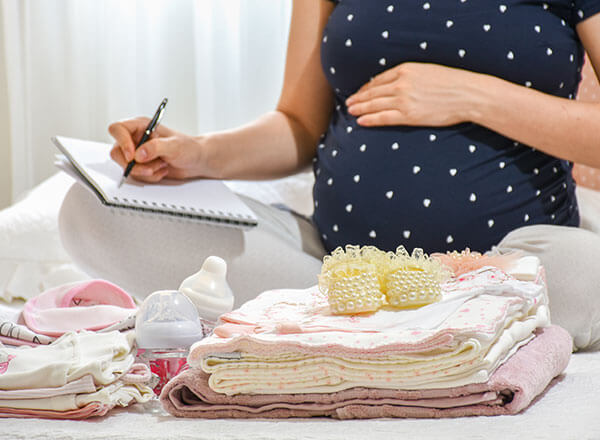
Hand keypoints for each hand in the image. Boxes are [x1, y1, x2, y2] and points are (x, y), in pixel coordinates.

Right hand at [108, 118, 206, 182]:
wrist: (197, 161)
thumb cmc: (189, 147)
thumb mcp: (174, 145)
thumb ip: (155, 147)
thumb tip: (138, 155)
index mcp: (141, 126)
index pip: (117, 129)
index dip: (121, 142)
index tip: (133, 156)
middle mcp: (136, 138)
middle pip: (117, 152)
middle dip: (133, 165)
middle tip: (149, 168)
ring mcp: (137, 153)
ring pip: (126, 166)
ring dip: (145, 171)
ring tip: (162, 165)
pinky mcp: (141, 166)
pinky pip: (136, 175)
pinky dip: (150, 176)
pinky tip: (162, 170)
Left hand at [346, 62, 483, 126]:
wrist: (467, 94)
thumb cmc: (451, 82)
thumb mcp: (427, 70)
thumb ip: (410, 75)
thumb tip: (396, 83)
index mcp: (406, 69)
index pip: (379, 79)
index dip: (366, 87)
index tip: (360, 92)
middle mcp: (401, 84)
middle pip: (373, 92)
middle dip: (359, 98)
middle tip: (349, 103)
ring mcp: (404, 100)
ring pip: (374, 105)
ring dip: (360, 108)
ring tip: (351, 111)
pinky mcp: (409, 116)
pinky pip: (383, 118)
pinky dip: (370, 119)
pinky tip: (361, 121)